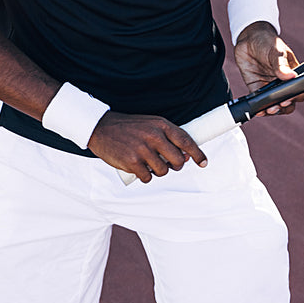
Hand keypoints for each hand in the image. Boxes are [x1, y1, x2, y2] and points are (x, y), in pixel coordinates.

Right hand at [86, 111, 205, 182]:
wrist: (100, 127)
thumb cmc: (128, 127)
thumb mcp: (150, 124)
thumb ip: (167, 137)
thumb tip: (186, 156)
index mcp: (161, 125)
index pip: (186, 140)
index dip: (198, 153)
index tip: (203, 162)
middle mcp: (154, 136)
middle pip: (177, 161)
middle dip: (174, 166)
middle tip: (166, 163)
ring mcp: (143, 150)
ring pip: (163, 171)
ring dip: (157, 171)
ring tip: (147, 163)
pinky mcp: (132, 162)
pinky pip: (148, 178)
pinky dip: (145, 176)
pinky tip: (137, 168)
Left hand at [234, 22, 301, 117]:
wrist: (249, 37)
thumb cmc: (268, 41)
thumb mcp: (277, 51)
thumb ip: (281, 65)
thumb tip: (290, 76)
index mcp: (292, 74)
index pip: (299, 91)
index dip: (296, 96)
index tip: (289, 97)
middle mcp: (281, 83)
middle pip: (288, 102)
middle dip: (284, 107)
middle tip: (279, 105)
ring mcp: (268, 86)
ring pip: (274, 105)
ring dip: (272, 110)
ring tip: (269, 109)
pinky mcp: (255, 87)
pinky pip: (259, 101)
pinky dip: (259, 107)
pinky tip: (258, 110)